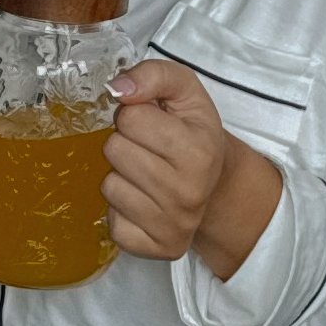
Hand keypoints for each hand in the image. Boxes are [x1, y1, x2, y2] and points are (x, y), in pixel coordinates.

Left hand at [105, 61, 282, 272]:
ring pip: (109, 186)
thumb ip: (154, 75)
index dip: (135, 115)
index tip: (154, 124)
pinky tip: (144, 201)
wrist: (217, 185)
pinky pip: (112, 222)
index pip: (130, 117)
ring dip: (121, 175)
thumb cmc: (194, 133)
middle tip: (149, 149)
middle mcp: (189, 192)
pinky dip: (121, 210)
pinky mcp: (157, 250)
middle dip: (125, 143)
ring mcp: (174, 226)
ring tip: (146, 174)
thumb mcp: (185, 92)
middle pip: (115, 150)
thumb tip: (117, 87)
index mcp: (199, 150)